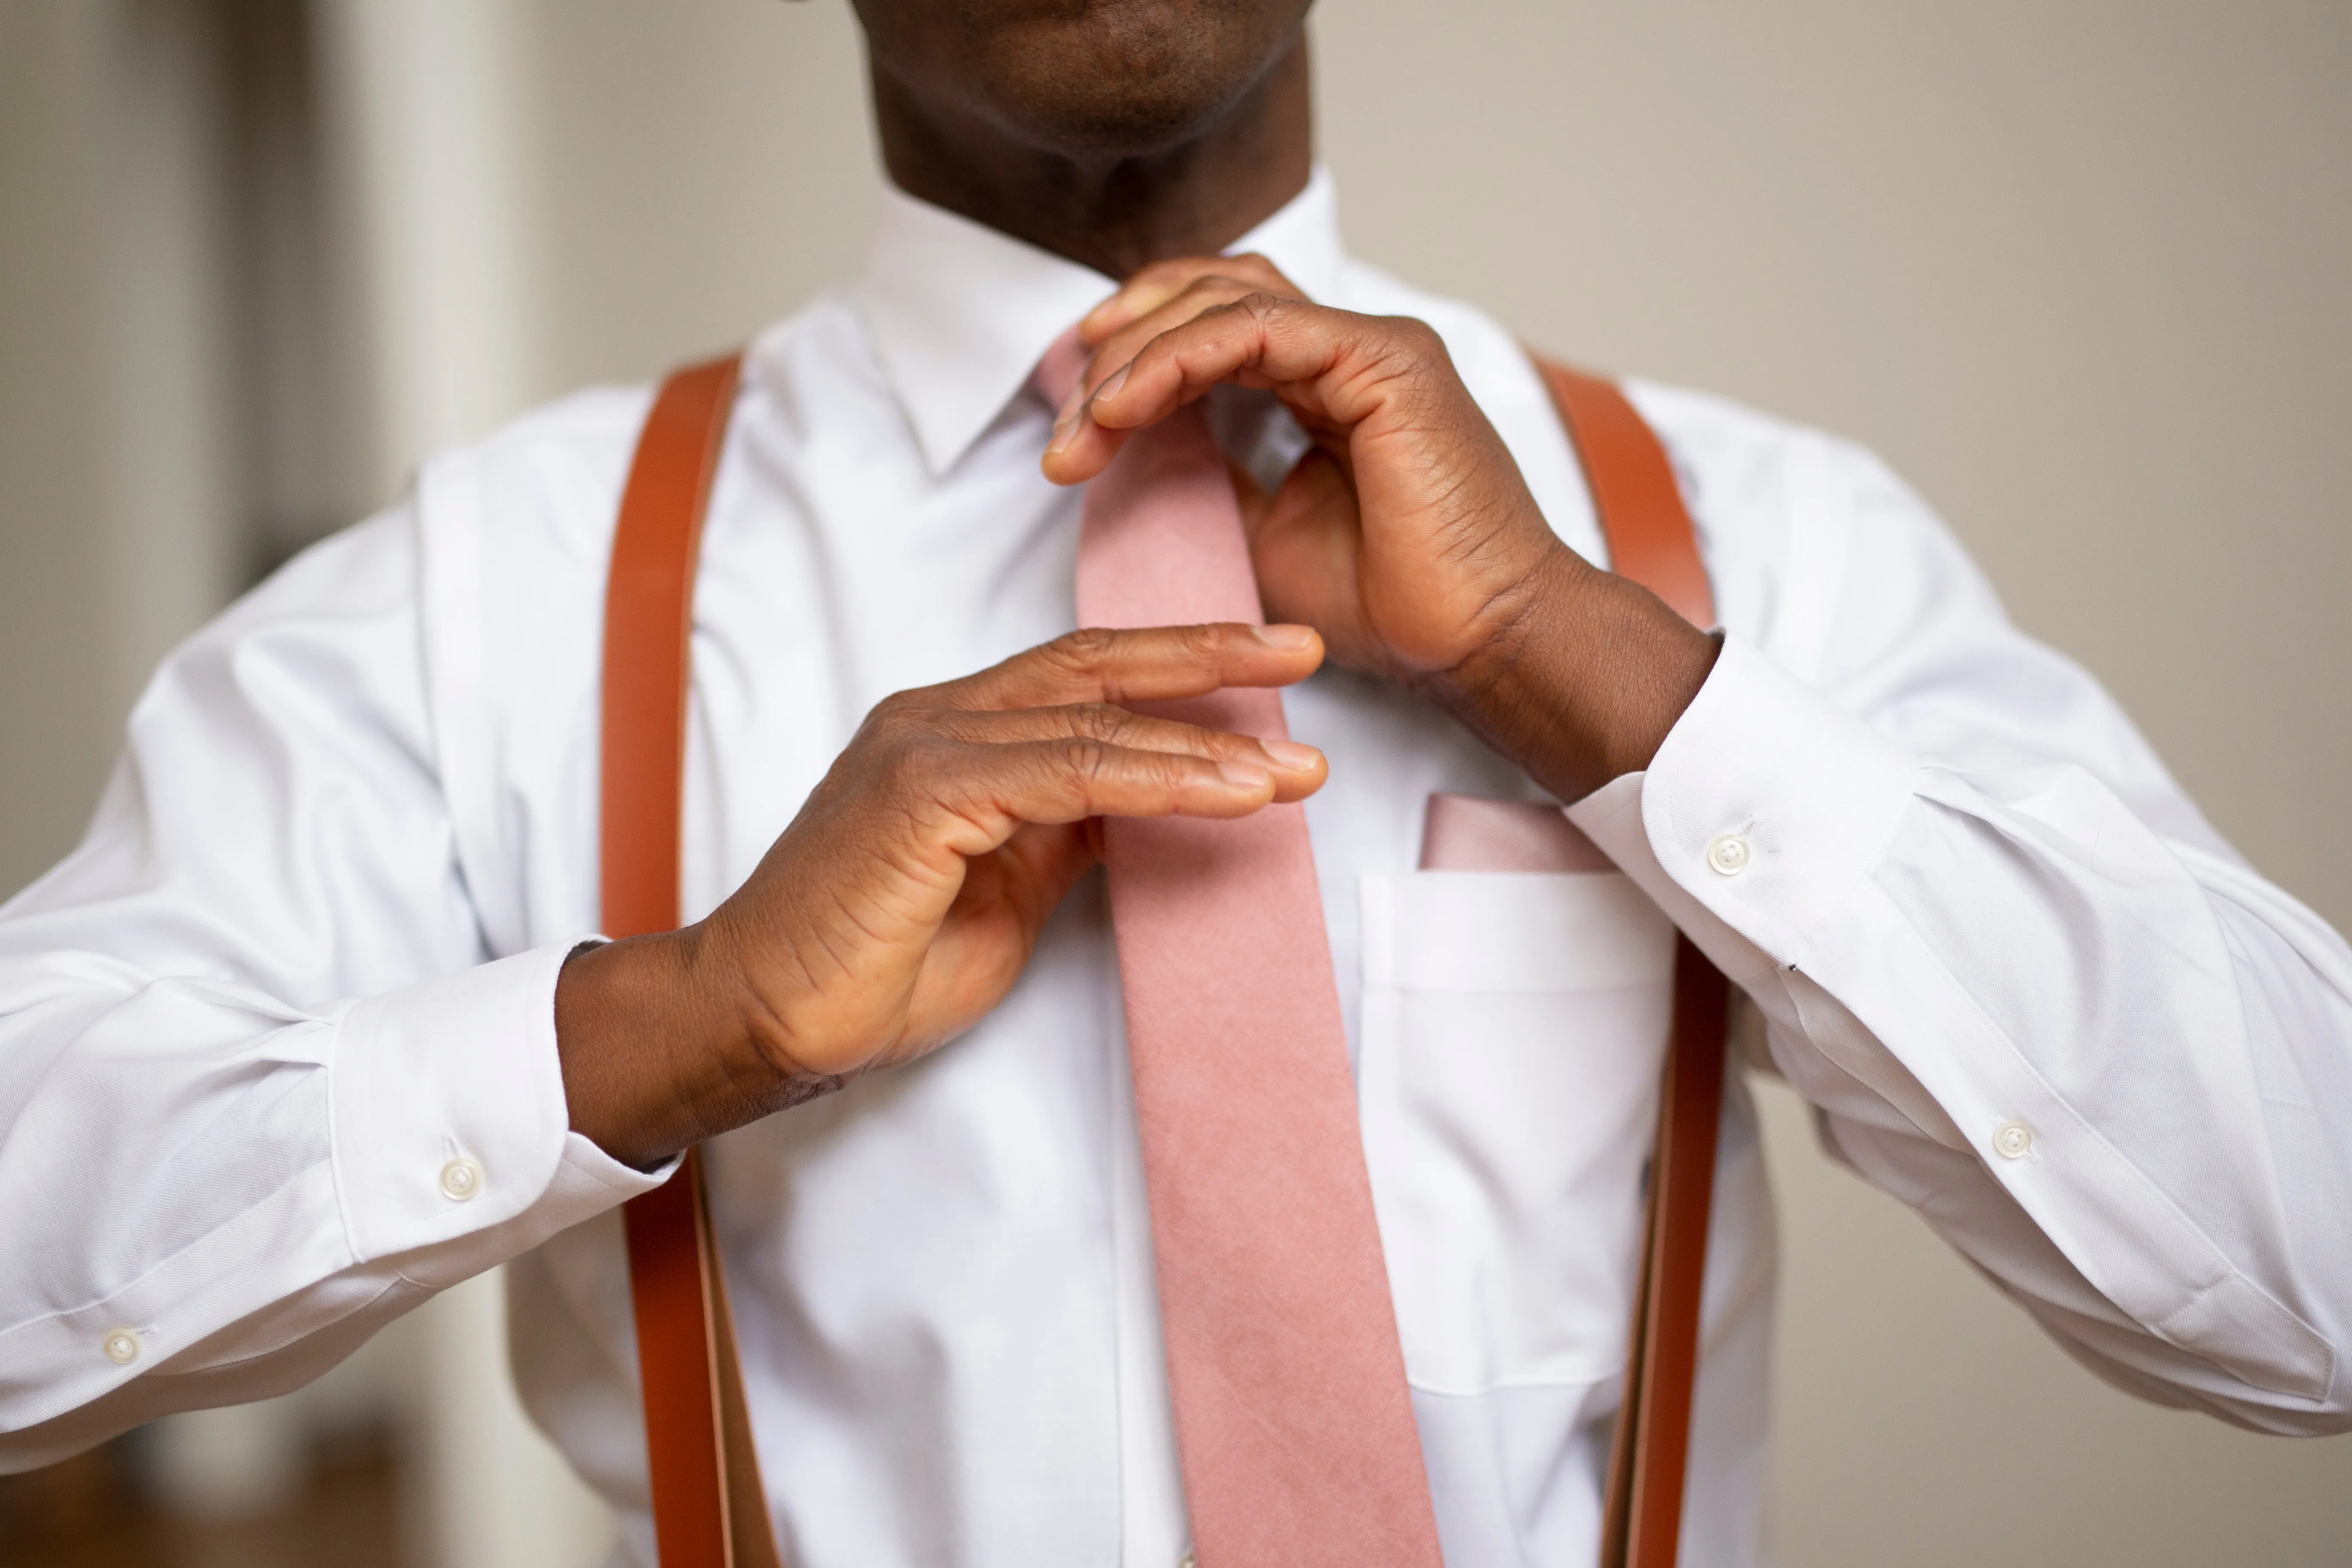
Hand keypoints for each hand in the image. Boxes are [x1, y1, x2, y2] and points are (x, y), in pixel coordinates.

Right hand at [556, 624, 1327, 1166]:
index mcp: (954, 735)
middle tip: (1305, 649)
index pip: (1084, 677)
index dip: (1180, 668)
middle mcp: (938, 721)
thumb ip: (1062, 836)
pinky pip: (1065, 775)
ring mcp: (924, 750)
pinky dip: (1155, 779)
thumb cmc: (870, 966)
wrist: (761, 1020)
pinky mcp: (920, 796)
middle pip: (1095, 666)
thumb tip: (1140, 809)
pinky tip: (1226, 793)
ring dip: (1204, 740)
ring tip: (1292, 763)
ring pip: (1092, 722)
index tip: (1272, 672)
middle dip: (1209, 657)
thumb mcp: (1003, 892)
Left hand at [1041, 256, 1717, 799]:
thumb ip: (1210, 475)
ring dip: (1138, 355)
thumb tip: (1136, 447)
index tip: (1072, 423)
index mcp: (1325, 381)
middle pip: (1209, 294)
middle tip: (1067, 421)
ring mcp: (1369, 345)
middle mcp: (1347, 348)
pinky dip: (1181, 357)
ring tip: (1087, 420)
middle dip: (1120, 347)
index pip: (1213, 325)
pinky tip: (1128, 404)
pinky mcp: (1383, 359)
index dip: (1133, 356)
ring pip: (1224, 300)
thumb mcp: (1262, 532)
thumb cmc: (1394, 603)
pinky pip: (1259, 329)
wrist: (1478, 644)